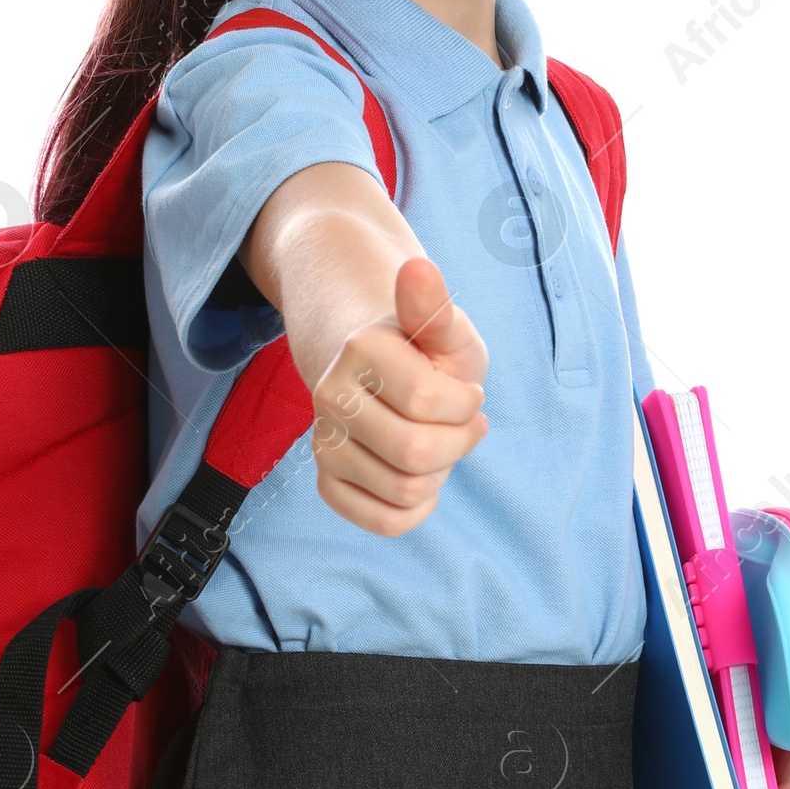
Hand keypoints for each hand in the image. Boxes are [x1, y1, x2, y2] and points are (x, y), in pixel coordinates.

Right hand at [310, 255, 488, 536]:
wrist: (384, 373)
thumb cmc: (428, 352)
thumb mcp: (446, 330)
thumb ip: (434, 308)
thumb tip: (417, 267)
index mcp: (360, 350)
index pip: (430, 402)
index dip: (466, 403)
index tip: (465, 390)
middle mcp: (330, 396)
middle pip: (416, 454)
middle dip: (457, 443)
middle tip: (459, 423)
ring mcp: (323, 441)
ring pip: (405, 490)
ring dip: (440, 473)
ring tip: (436, 443)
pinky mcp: (327, 480)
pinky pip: (383, 521)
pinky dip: (416, 507)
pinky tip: (420, 477)